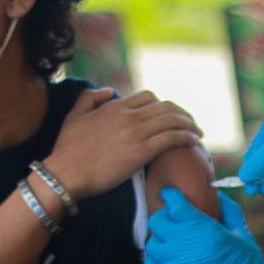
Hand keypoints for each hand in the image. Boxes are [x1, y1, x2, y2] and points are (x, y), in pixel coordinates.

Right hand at [47, 89, 201, 201]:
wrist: (66, 173)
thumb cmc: (67, 149)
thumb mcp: (74, 116)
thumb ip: (89, 98)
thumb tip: (109, 90)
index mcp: (114, 107)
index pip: (148, 98)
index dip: (164, 105)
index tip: (172, 115)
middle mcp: (128, 116)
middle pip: (165, 108)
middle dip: (182, 114)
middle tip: (191, 124)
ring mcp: (136, 133)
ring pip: (172, 121)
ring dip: (189, 125)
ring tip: (197, 133)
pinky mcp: (141, 152)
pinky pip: (171, 138)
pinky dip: (186, 137)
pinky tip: (193, 141)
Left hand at [145, 188, 263, 263]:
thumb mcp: (242, 233)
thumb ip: (229, 211)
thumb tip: (219, 196)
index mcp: (203, 229)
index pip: (175, 204)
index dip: (172, 196)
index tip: (172, 195)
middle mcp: (184, 244)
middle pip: (158, 221)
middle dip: (165, 217)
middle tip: (174, 221)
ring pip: (152, 242)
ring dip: (159, 239)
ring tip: (171, 242)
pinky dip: (155, 259)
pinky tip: (168, 259)